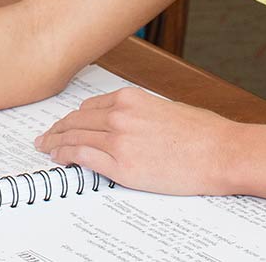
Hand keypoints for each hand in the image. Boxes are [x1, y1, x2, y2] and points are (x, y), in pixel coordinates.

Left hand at [33, 87, 242, 195]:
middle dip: (57, 130)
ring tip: (46, 148)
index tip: (65, 124)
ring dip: (55, 144)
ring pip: (75, 139)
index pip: (89, 107)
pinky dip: (66, 157)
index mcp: (130, 98)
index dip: (73, 118)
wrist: (221, 152)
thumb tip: (123, 122)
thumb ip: (139, 113)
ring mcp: (119, 141)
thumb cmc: (203, 132)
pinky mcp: (122, 167)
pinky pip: (84, 159)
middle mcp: (120, 116)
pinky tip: (59, 159)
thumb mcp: (165, 109)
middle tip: (45, 137)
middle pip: (76, 122)